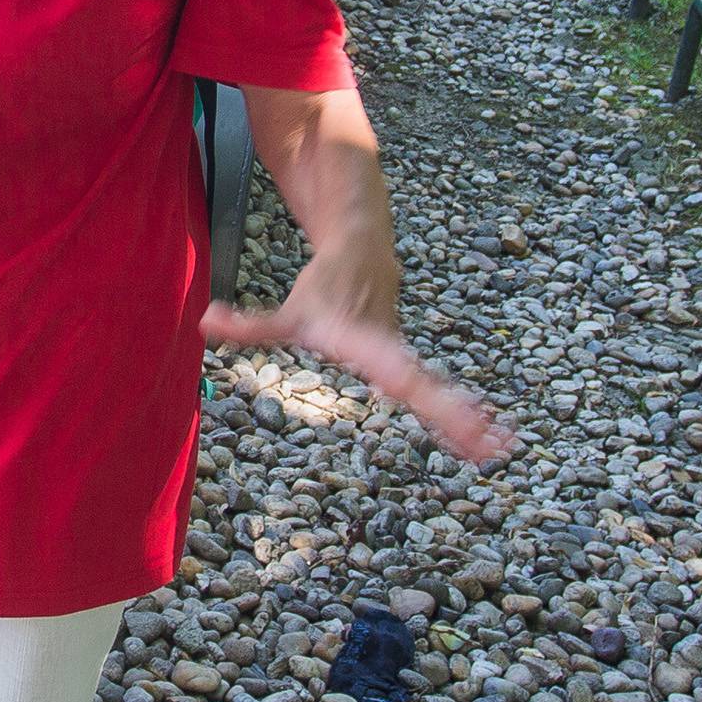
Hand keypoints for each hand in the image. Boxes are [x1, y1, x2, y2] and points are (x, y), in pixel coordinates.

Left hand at [202, 259, 512, 470]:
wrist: (367, 251)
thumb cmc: (323, 287)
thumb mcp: (288, 312)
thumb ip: (251, 325)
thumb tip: (204, 321)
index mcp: (362, 340)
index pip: (380, 366)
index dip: (396, 379)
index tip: (416, 392)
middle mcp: (388, 349)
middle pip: (422, 386)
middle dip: (451, 412)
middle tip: (483, 440)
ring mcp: (401, 355)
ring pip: (435, 392)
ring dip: (466, 421)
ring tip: (496, 449)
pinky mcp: (405, 362)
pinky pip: (432, 393)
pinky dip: (459, 416)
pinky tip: (484, 442)